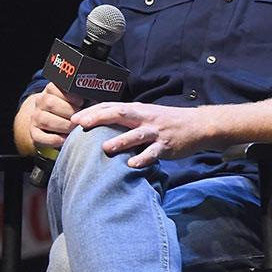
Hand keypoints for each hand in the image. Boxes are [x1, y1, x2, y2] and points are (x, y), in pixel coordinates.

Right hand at [28, 83, 86, 151]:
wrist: (52, 125)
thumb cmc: (70, 111)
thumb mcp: (75, 101)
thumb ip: (83, 98)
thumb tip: (95, 99)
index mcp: (51, 90)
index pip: (56, 87)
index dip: (70, 96)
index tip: (81, 102)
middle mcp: (40, 102)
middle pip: (50, 103)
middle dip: (69, 112)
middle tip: (80, 119)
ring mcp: (35, 117)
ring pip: (45, 120)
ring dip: (63, 126)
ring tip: (74, 130)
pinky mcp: (34, 133)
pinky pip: (40, 136)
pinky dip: (55, 139)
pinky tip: (65, 139)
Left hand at [72, 102, 218, 168]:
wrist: (197, 125)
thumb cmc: (164, 122)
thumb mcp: (144, 116)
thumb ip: (125, 119)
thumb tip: (99, 126)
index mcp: (136, 110)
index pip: (111, 106)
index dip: (92, 111)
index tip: (74, 119)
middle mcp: (144, 118)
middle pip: (119, 114)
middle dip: (99, 118)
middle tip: (81, 125)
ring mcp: (155, 132)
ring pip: (136, 135)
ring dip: (120, 141)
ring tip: (105, 147)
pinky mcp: (166, 146)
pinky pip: (153, 153)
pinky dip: (142, 159)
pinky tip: (131, 164)